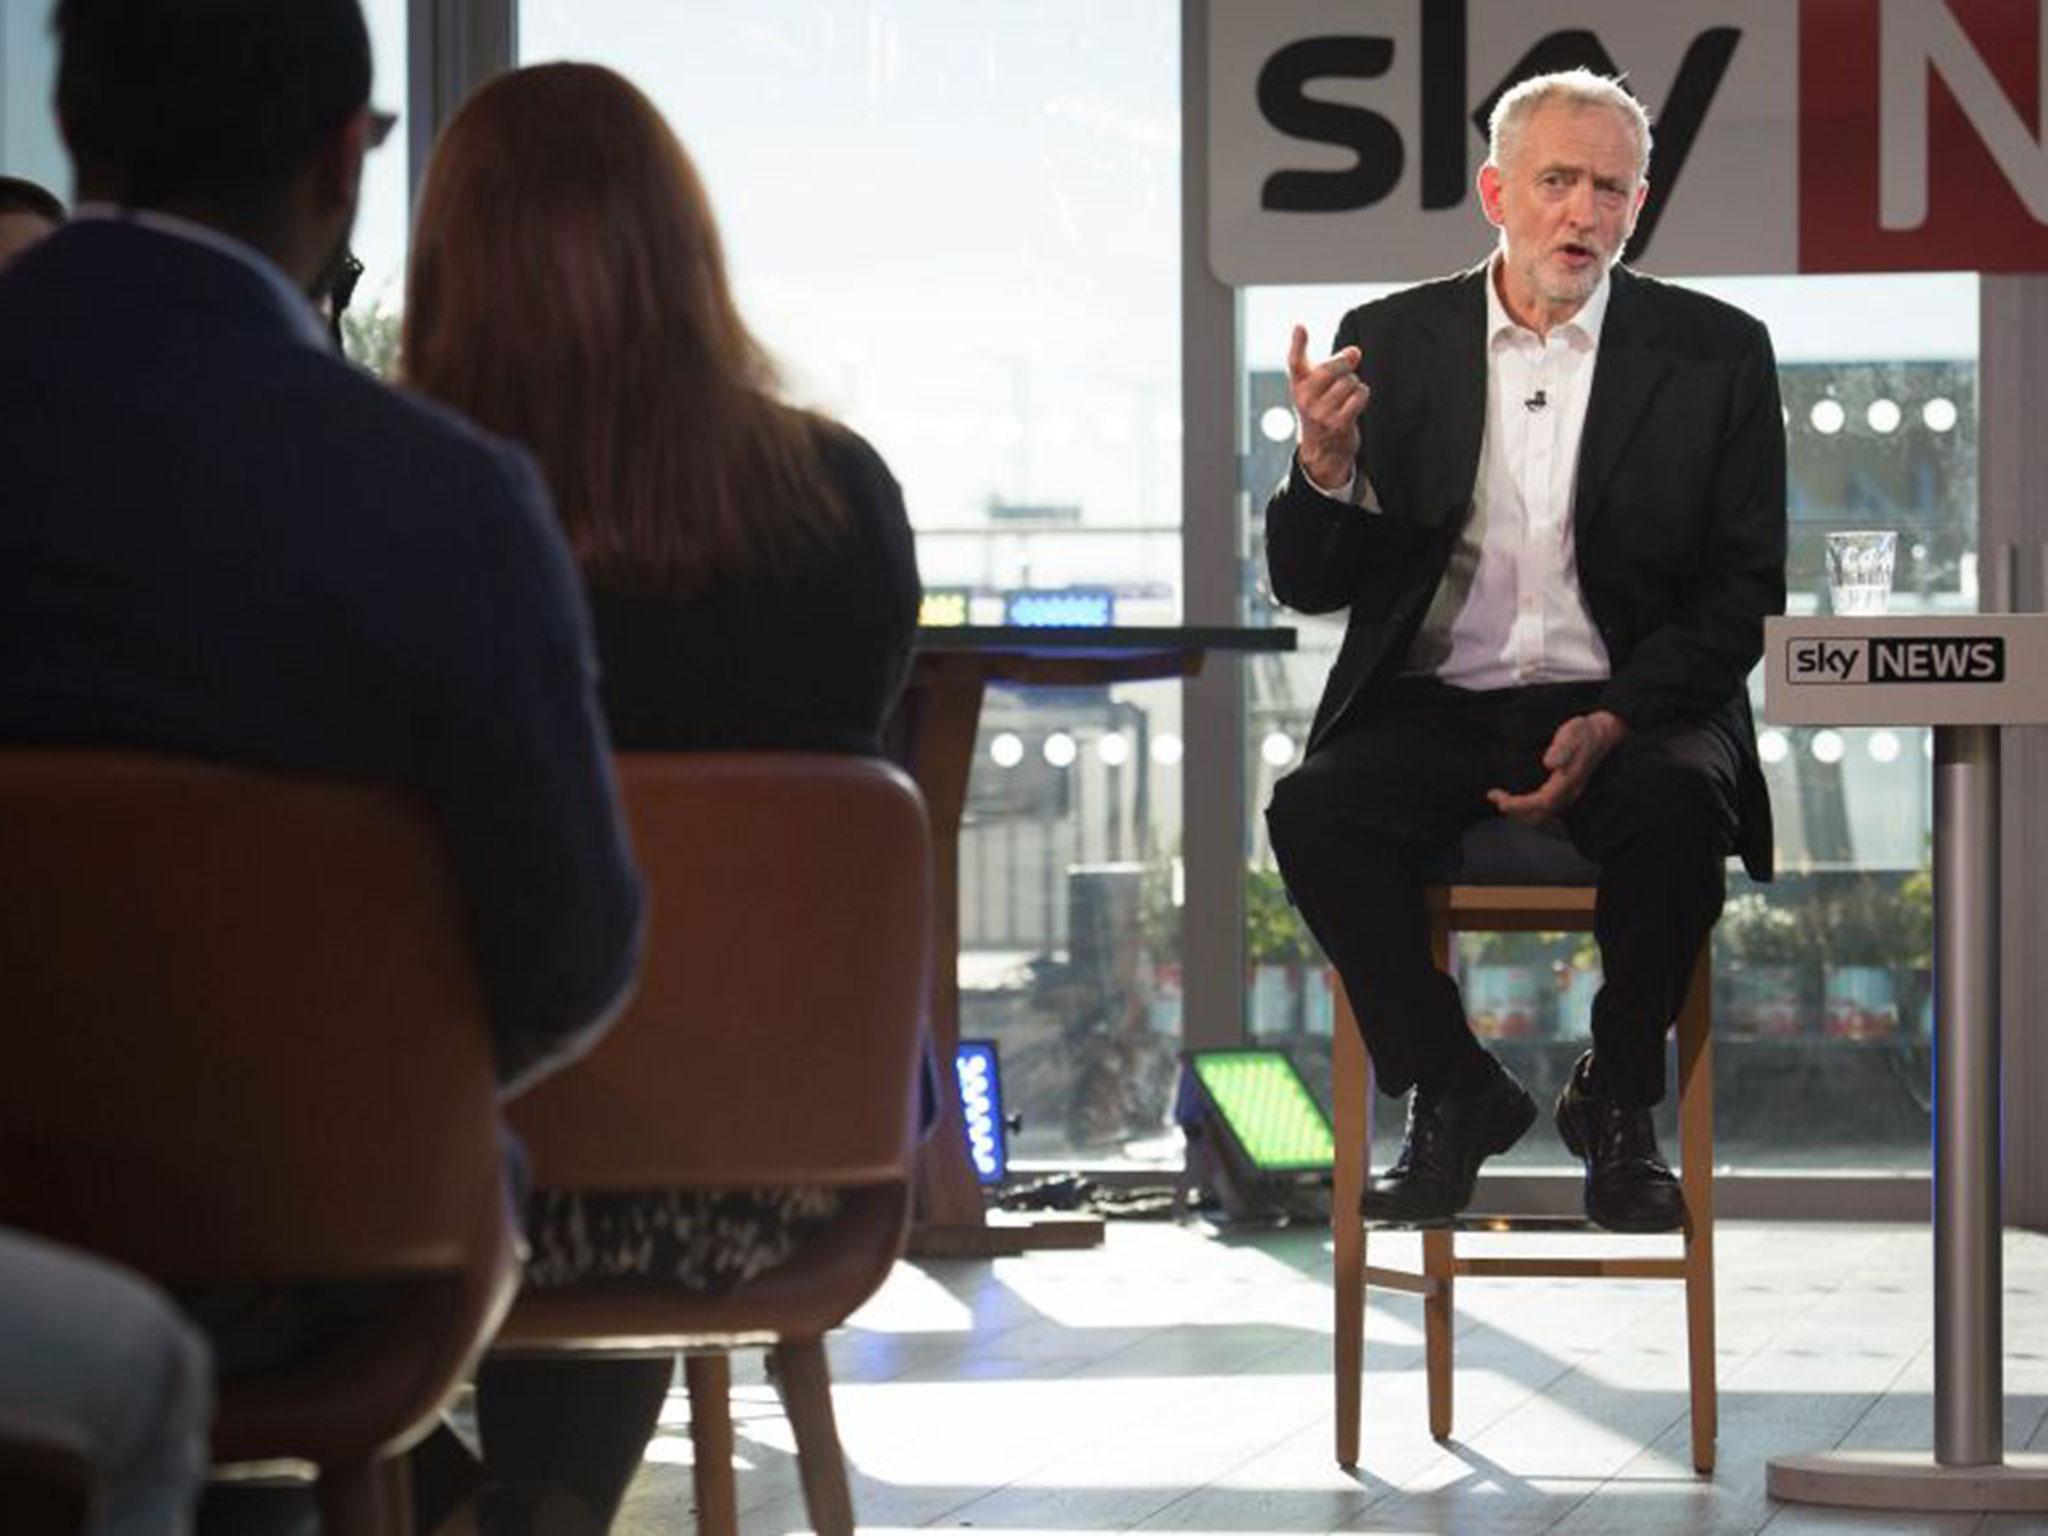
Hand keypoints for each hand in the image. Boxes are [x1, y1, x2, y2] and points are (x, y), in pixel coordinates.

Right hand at [1286, 323, 1368, 488]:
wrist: (1322, 449)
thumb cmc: (1321, 409)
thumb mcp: (1318, 386)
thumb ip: (1335, 364)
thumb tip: (1355, 351)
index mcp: (1298, 385)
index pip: (1295, 362)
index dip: (1298, 344)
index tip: (1300, 327)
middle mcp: (1305, 399)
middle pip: (1328, 369)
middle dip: (1344, 362)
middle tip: (1351, 359)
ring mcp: (1320, 413)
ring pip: (1348, 382)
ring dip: (1355, 384)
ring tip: (1348, 393)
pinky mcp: (1337, 423)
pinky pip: (1358, 396)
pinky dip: (1362, 395)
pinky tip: (1355, 401)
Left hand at [1486, 710, 1628, 824]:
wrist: (1605, 732)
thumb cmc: (1585, 731)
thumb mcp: (1573, 733)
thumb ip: (1562, 748)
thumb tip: (1549, 763)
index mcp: (1569, 781)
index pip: (1542, 802)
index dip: (1520, 805)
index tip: (1501, 801)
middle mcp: (1569, 792)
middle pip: (1540, 815)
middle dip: (1515, 810)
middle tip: (1495, 797)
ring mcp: (1569, 794)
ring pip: (1542, 815)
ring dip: (1520, 811)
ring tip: (1501, 799)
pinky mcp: (1566, 791)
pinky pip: (1546, 808)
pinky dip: (1528, 807)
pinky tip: (1517, 797)